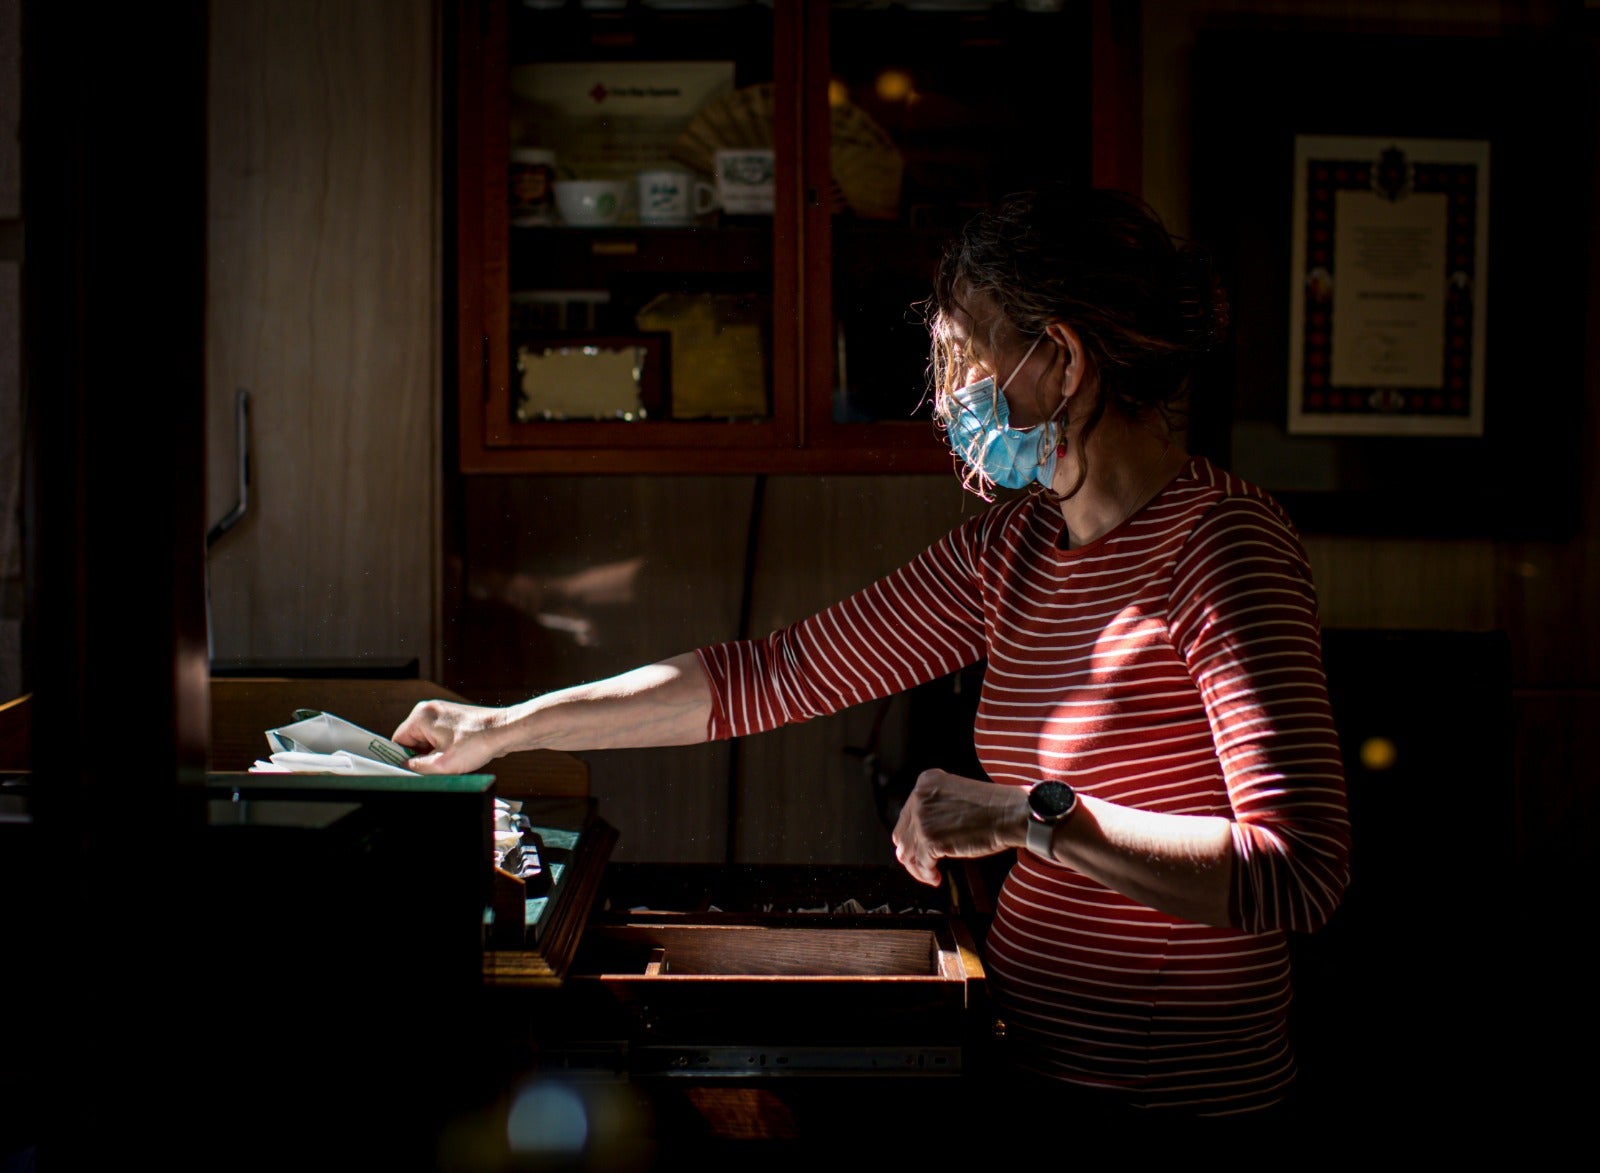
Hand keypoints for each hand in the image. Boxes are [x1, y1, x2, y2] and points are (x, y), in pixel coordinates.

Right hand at [392, 700, 507, 774]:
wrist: (505, 732)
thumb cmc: (478, 742)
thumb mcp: (442, 764)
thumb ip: (417, 768)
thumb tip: (404, 769)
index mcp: (420, 716)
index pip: (398, 741)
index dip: (402, 759)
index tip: (409, 771)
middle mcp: (429, 710)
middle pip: (412, 741)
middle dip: (422, 757)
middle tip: (436, 767)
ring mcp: (442, 713)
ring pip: (427, 742)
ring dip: (434, 755)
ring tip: (450, 761)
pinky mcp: (453, 719)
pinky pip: (439, 739)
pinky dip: (444, 750)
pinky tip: (457, 756)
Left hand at [891, 769, 1028, 886]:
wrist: (1011, 813)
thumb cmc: (995, 807)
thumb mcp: (957, 794)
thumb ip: (936, 807)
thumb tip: (922, 833)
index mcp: (926, 782)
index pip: (907, 815)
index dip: (914, 836)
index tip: (923, 848)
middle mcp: (919, 798)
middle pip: (902, 834)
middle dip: (912, 853)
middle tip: (925, 865)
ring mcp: (922, 818)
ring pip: (906, 852)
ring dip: (918, 868)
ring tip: (931, 875)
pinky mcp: (930, 839)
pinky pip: (920, 864)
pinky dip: (927, 875)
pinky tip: (936, 878)